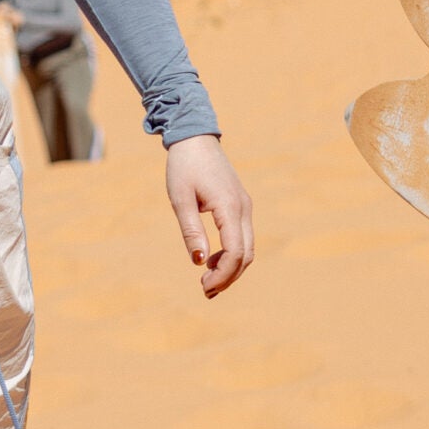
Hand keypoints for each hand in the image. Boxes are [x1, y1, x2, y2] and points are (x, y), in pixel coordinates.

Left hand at [163, 134, 253, 297]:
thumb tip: (198, 261)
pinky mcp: (240, 205)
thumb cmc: (184, 167)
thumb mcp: (180, 199)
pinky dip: (232, 254)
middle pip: (246, 254)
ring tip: (208, 281)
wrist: (195, 138)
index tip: (204, 286)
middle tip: (205, 291)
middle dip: (228, 277)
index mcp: (229, 207)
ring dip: (231, 268)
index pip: (235, 251)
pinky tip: (212, 260)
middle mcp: (243, 208)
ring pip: (247, 248)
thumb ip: (191, 230)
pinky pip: (243, 236)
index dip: (222, 274)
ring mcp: (245, 206)